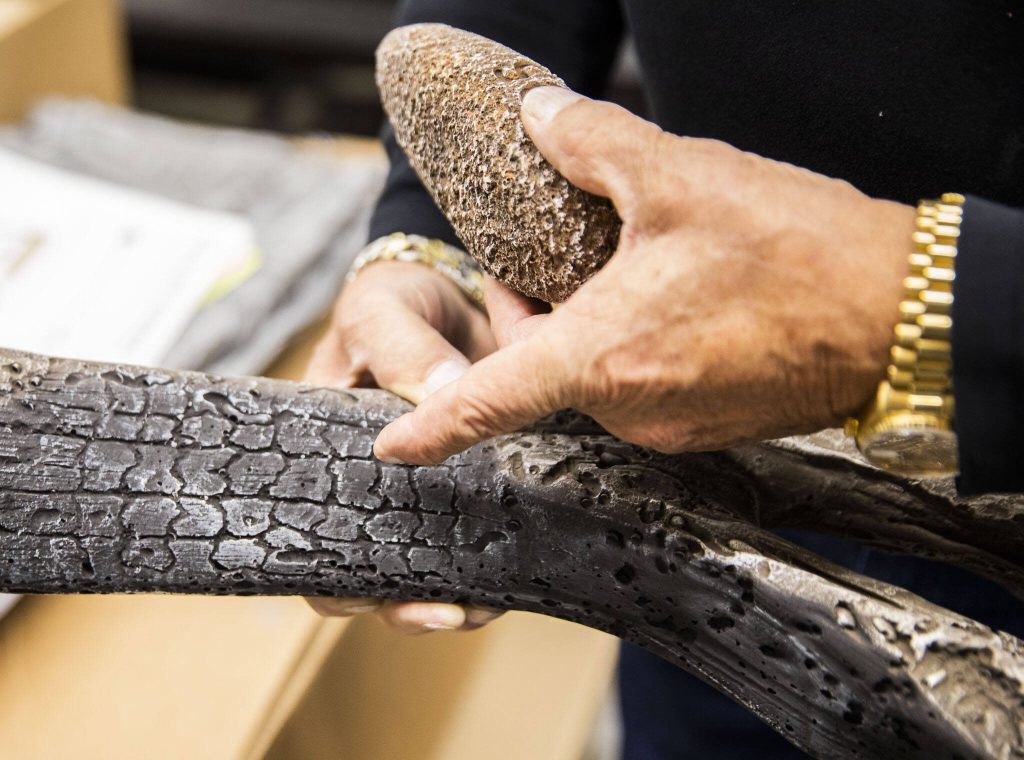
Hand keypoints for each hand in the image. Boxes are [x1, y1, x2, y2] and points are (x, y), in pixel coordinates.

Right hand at [305, 260, 501, 631]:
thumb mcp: (381, 313)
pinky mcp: (482, 480)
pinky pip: (487, 531)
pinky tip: (522, 567)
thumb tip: (441, 397)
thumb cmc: (393, 305)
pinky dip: (501, 556)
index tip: (367, 596)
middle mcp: (378, 484)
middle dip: (405, 603)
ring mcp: (432, 487)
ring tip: (487, 603)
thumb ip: (403, 351)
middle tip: (446, 612)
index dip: (334, 579)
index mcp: (331, 456)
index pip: (315, 536)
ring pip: (435, 563)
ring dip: (458, 590)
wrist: (450, 293)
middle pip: (376, 568)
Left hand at [374, 86, 916, 464]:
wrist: (896, 315)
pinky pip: (643, 392)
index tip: (393, 450)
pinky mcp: (707, 428)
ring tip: (622, 272)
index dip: (431, 428)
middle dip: (533, 322)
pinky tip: (671, 302)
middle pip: (544, 372)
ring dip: (588, 333)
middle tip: (542, 267)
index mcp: (603, 356)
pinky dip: (634, 351)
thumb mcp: (680, 173)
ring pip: (596, 381)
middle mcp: (630, 408)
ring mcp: (672, 426)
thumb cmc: (796, 252)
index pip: (489, 399)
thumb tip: (540, 117)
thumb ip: (591, 142)